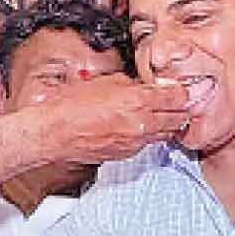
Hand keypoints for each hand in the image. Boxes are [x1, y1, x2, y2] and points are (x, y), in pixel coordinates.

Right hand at [36, 74, 187, 163]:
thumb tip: (142, 85)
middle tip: (174, 102)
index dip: (180, 91)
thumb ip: (129, 84)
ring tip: (158, 114)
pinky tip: (138, 127)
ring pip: (166, 133)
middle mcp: (141, 124)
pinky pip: (147, 143)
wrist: (54, 133)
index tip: (178, 89)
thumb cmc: (70, 106)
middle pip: (178, 118)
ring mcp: (135, 142)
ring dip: (166, 124)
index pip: (176, 97)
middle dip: (179, 109)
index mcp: (137, 101)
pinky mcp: (126, 153)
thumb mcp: (103, 82)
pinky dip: (149, 135)